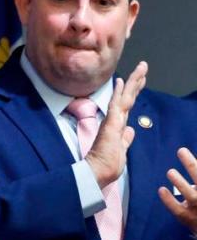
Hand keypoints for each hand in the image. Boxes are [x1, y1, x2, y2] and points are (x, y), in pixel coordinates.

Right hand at [85, 61, 146, 187]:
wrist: (97, 173)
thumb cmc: (107, 166)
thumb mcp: (121, 151)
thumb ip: (125, 140)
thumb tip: (131, 130)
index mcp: (117, 128)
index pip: (127, 107)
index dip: (131, 93)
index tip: (135, 82)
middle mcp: (114, 121)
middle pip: (127, 98)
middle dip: (135, 82)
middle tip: (143, 67)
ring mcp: (112, 121)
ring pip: (124, 97)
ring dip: (133, 82)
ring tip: (141, 67)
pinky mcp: (110, 123)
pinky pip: (116, 104)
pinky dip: (119, 92)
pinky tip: (121, 81)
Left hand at [159, 147, 196, 232]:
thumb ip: (196, 177)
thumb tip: (190, 162)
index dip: (193, 163)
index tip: (184, 149)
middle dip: (191, 165)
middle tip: (181, 151)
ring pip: (191, 196)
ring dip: (180, 183)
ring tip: (170, 171)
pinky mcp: (188, 219)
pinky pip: (178, 210)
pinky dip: (169, 200)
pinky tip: (161, 189)